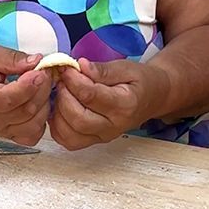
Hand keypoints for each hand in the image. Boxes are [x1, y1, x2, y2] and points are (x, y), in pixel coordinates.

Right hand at [0, 46, 48, 145]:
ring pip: (34, 124)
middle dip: (41, 90)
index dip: (27, 87)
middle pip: (25, 110)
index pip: (7, 99)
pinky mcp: (11, 135)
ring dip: (45, 103)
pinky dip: (42, 120)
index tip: (39, 72)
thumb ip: (13, 58)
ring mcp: (1, 129)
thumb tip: (36, 61)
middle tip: (44, 72)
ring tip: (42, 87)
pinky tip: (38, 103)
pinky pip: (34, 134)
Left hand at [48, 58, 168, 151]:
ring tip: (61, 93)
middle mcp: (113, 126)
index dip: (73, 80)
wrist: (151, 98)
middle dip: (63, 96)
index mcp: (124, 105)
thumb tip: (80, 66)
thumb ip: (102, 69)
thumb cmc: (139, 82)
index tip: (67, 68)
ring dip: (57, 112)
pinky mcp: (94, 141)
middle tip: (62, 80)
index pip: (90, 96)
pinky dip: (57, 126)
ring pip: (69, 134)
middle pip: (78, 118)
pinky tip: (60, 109)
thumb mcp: (126, 68)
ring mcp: (103, 136)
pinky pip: (68, 141)